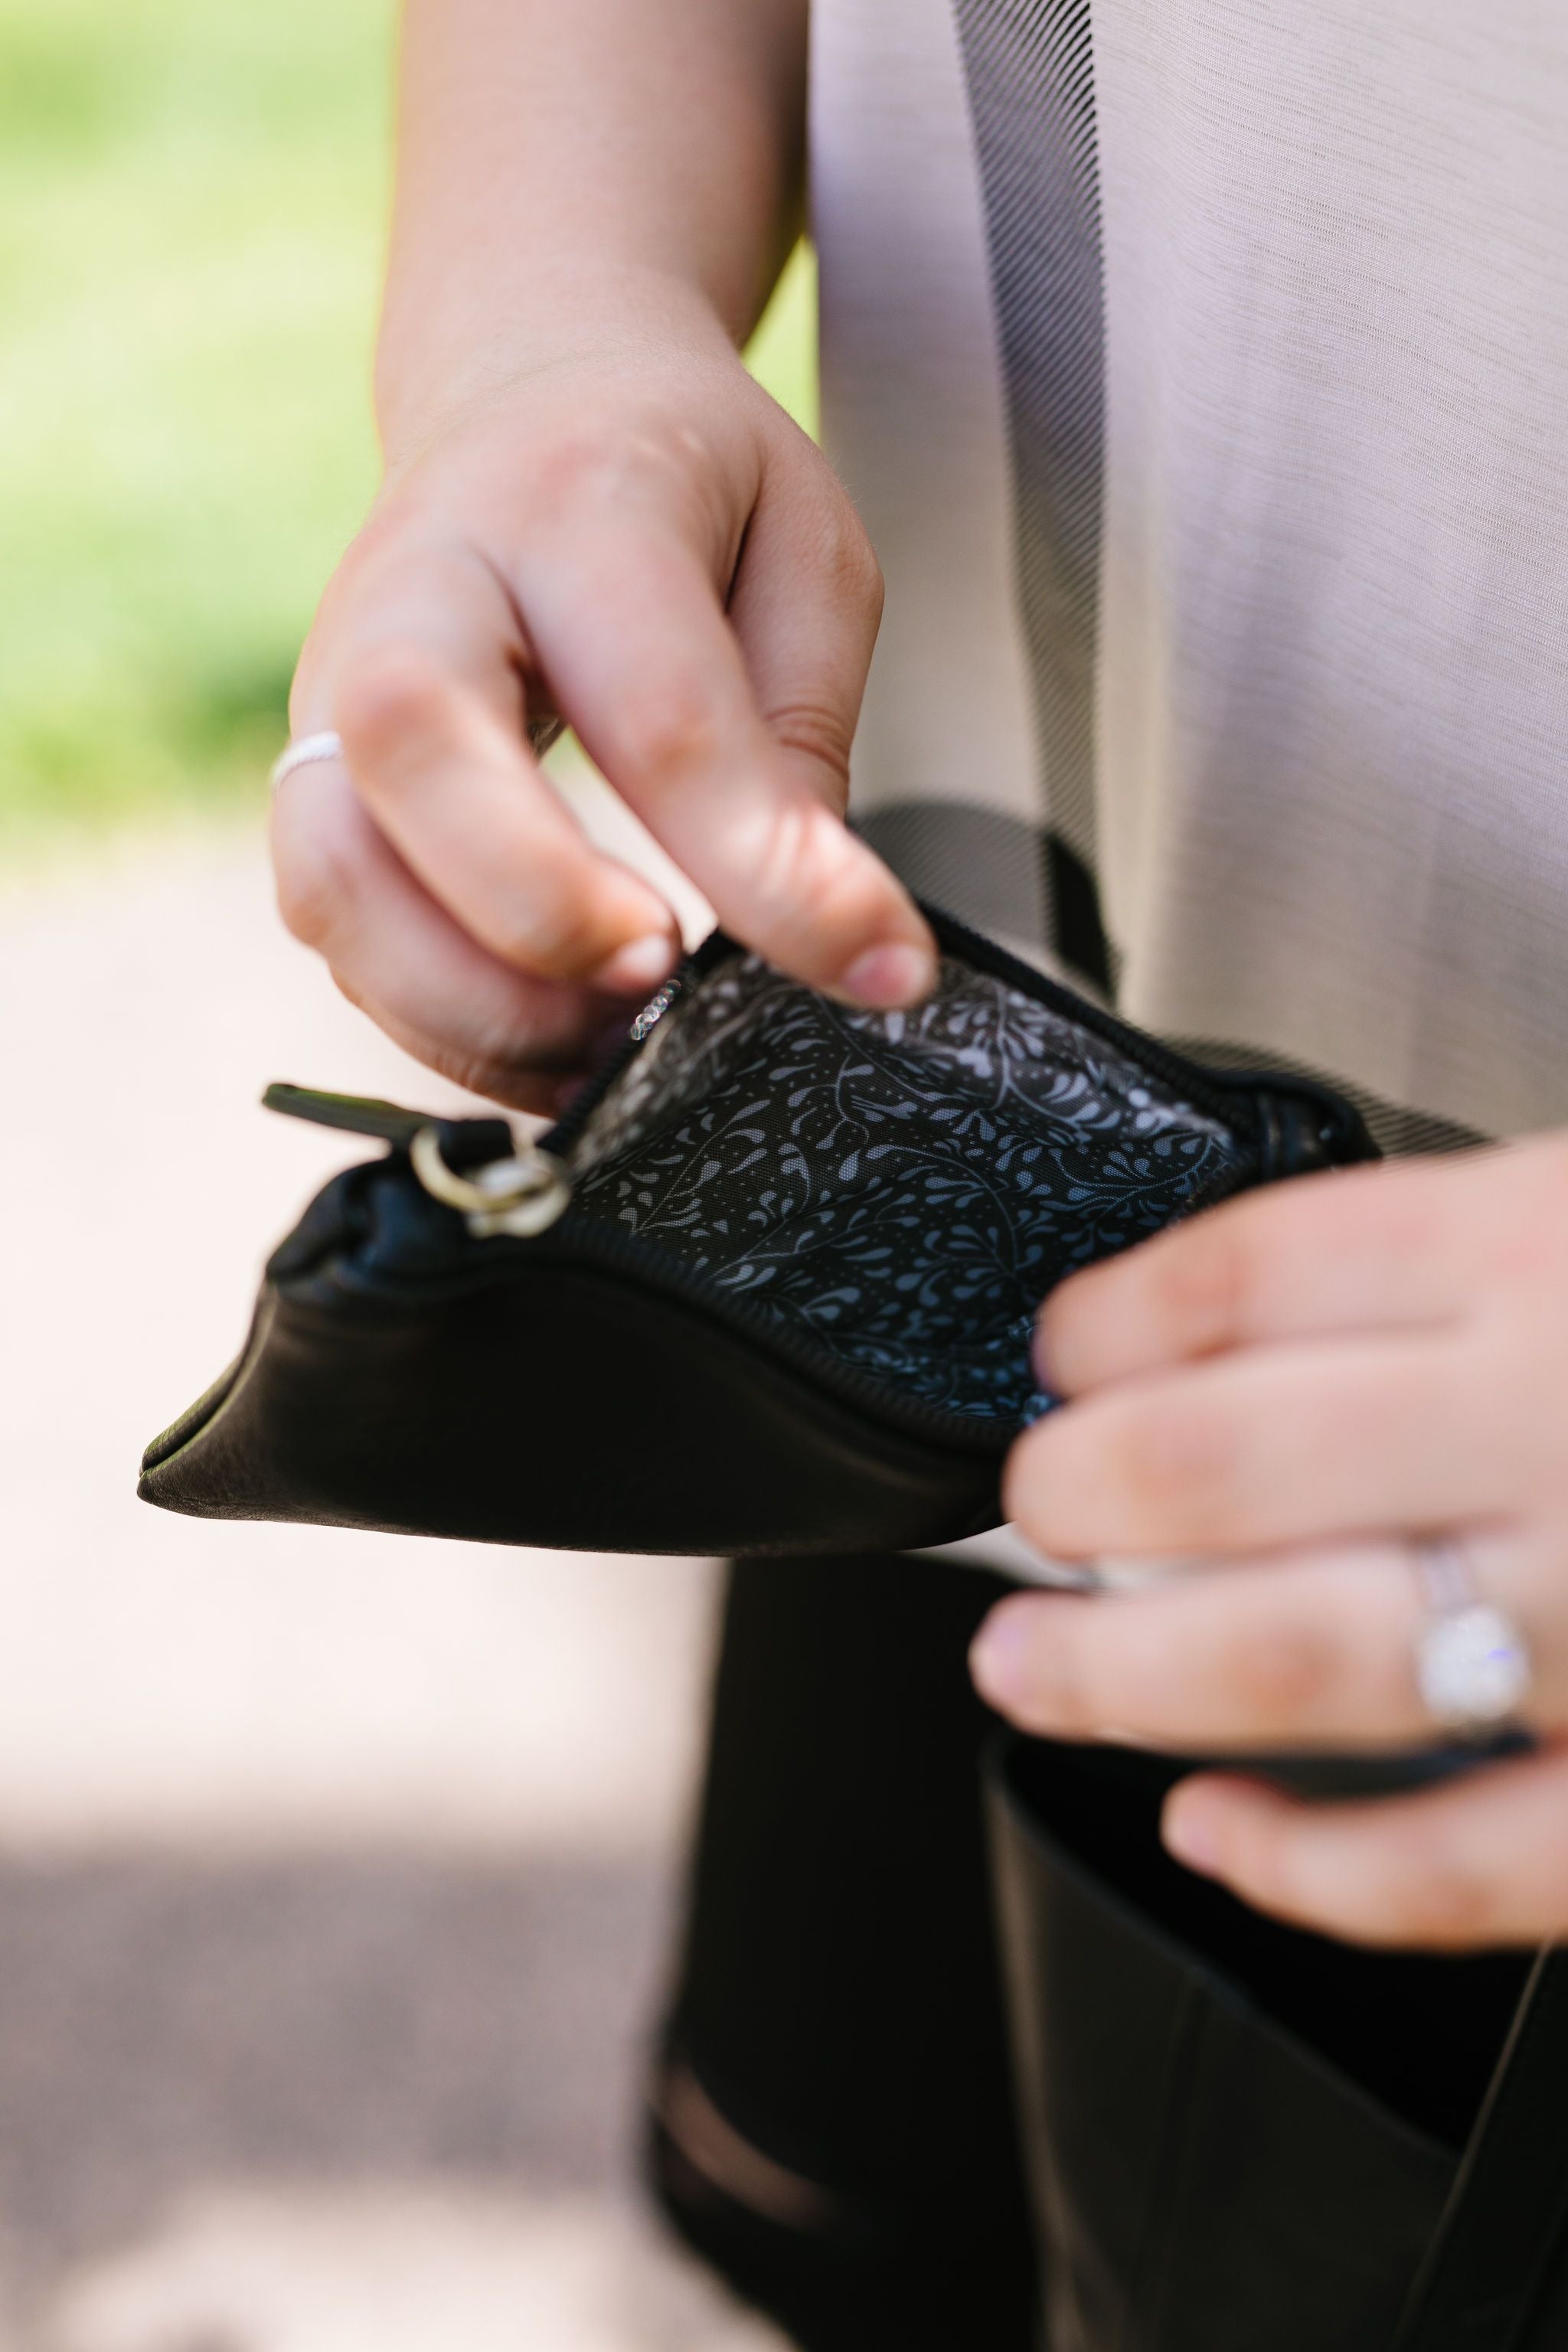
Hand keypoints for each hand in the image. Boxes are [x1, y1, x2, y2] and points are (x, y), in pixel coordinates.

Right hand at [272, 292, 933, 1111]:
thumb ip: (801, 736)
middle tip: (664, 981)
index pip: (662, 711)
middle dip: (543, 911)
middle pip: (416, 753)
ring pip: (334, 876)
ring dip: (477, 1006)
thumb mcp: (805, 559)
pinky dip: (445, 1025)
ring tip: (620, 1045)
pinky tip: (562, 1046)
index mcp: (575, 506)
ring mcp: (330, 693)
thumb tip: (815, 929)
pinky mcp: (310, 787)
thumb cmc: (686, 488)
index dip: (768, 867)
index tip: (880, 964)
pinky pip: (339, 937)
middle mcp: (414, 589)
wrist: (523, 396)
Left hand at [971, 1135, 1567, 1948]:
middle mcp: (1553, 1422)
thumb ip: (1460, 1248)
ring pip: (1297, 1661)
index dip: (1108, 1323)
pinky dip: (1312, 1867)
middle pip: (1220, 1464)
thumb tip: (1237, 1310)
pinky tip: (1216, 1831)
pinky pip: (1459, 1863)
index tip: (1063, 1350)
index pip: (1247, 1276)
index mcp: (1539, 1253)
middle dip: (1074, 1492)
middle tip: (1034, 1504)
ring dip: (1118, 1678)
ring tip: (1021, 1674)